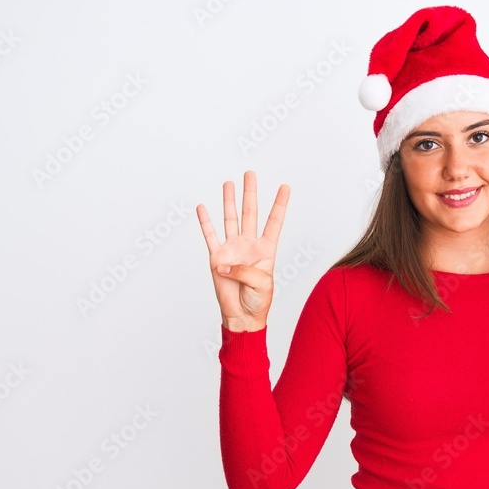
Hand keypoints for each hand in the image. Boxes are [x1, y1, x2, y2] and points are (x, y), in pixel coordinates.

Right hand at [196, 170, 289, 330]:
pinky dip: (205, 222)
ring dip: (229, 201)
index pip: (274, 221)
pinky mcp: (217, 258)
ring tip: (229, 183)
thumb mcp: (261, 284)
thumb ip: (245, 271)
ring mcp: (232, 249)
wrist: (242, 314)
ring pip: (230, 219)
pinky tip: (202, 207)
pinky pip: (210, 236)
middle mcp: (249, 245)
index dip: (280, 204)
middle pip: (250, 213)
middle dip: (250, 193)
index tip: (285, 187)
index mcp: (266, 249)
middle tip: (250, 174)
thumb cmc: (258, 300)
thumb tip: (224, 263)